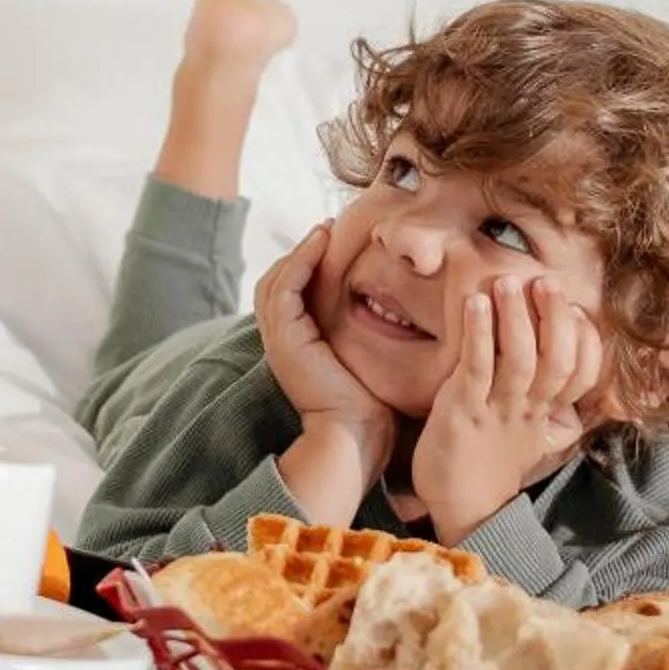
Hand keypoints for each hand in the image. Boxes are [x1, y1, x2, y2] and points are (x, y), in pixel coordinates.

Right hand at [255, 226, 394, 511]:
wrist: (354, 439)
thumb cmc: (369, 411)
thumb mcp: (364, 366)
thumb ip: (365, 342)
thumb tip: (393, 319)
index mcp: (296, 350)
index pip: (288, 297)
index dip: (305, 269)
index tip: (330, 246)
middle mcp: (281, 342)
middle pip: (275, 283)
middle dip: (299, 254)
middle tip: (325, 230)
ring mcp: (279, 340)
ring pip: (278, 279)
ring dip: (300, 251)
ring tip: (324, 231)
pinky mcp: (287, 337)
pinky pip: (286, 286)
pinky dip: (301, 261)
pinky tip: (322, 243)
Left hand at [411, 276, 601, 544]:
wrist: (461, 507)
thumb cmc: (490, 461)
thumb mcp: (530, 433)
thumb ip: (549, 404)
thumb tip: (569, 377)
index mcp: (545, 412)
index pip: (582, 375)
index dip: (586, 341)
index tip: (579, 309)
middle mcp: (528, 410)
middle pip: (556, 362)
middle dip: (553, 319)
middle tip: (545, 281)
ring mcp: (497, 411)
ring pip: (520, 361)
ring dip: (514, 318)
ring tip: (507, 282)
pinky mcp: (463, 412)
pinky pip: (476, 369)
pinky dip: (478, 335)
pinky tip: (474, 303)